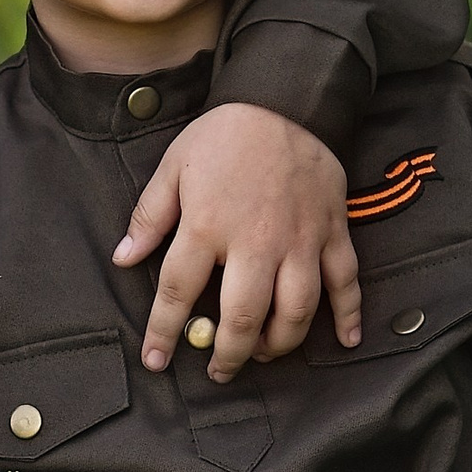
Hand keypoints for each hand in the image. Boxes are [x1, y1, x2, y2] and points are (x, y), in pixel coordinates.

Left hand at [113, 105, 362, 382]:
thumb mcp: (174, 167)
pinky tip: (344, 341)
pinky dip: (348, 314)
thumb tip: (123, 259)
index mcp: (208, 225)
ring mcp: (300, 239)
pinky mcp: (333, 231)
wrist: (284, 100)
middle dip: (230, 353)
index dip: (163, 331)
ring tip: (264, 356)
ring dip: (281, 343)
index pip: (178, 291)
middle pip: (244, 316)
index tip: (156, 360)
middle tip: (219, 371)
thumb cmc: (224, 136)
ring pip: (297, 309)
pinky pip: (346, 280)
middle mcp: (256, 241)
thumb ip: (149, 217)